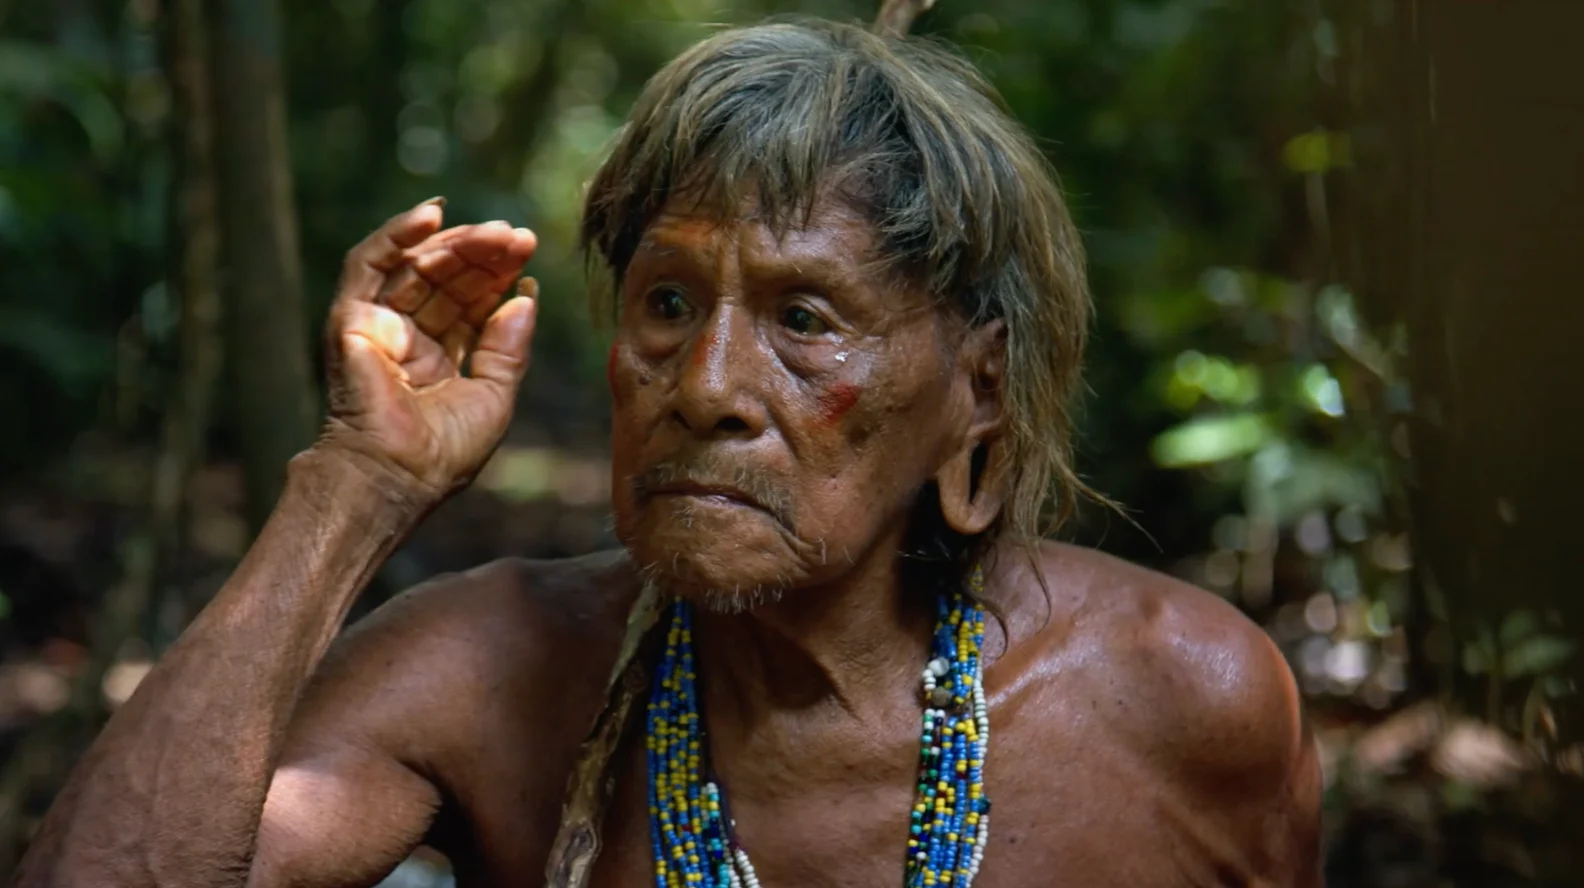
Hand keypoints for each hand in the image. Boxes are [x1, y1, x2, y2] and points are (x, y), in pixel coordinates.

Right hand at [318, 198, 538, 498]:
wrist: (395, 476)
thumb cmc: (442, 453)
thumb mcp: (494, 395)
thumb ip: (509, 347)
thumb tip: (526, 297)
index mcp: (441, 355)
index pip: (470, 301)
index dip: (498, 274)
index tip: (529, 254)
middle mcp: (409, 335)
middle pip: (447, 277)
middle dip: (483, 254)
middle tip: (519, 237)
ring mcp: (379, 324)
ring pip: (416, 265)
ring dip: (456, 242)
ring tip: (496, 232)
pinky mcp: (351, 317)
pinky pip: (368, 263)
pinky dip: (397, 235)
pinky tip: (432, 214)